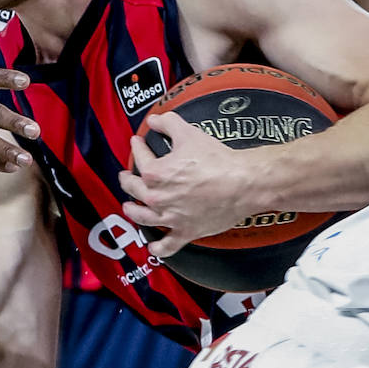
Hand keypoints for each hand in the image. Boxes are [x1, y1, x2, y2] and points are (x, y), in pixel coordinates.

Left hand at [118, 112, 254, 257]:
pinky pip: (168, 245)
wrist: (242, 184)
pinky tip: (153, 247)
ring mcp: (171, 217)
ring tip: (129, 207)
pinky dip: (158, 248)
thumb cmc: (217, 160)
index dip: (137, 147)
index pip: (140, 158)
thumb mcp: (189, 133)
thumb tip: (154, 119)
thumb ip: (168, 123)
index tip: (138, 143)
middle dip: (127, 180)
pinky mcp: (186, 231)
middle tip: (126, 176)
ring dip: (133, 212)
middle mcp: (157, 198)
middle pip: (134, 190)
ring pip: (143, 218)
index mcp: (155, 173)